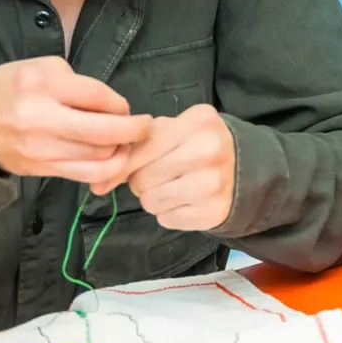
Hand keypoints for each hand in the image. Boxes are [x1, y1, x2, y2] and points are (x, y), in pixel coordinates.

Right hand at [0, 56, 150, 185]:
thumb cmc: (8, 89)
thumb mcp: (41, 68)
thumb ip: (79, 83)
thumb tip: (114, 107)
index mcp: (41, 86)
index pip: (99, 97)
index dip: (122, 104)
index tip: (127, 107)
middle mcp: (41, 120)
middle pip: (104, 132)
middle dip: (134, 130)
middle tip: (145, 127)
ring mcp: (42, 150)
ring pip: (100, 157)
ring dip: (121, 150)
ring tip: (126, 142)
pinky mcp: (43, 170)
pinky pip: (87, 175)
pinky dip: (108, 168)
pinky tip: (112, 158)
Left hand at [96, 104, 236, 231]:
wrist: (243, 170)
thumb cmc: (198, 146)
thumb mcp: (173, 131)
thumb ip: (136, 147)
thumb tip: (98, 183)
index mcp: (197, 123)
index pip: (140, 149)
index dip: (123, 164)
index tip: (115, 174)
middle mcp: (208, 151)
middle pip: (142, 178)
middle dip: (142, 181)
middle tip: (158, 176)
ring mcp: (213, 183)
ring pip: (151, 201)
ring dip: (154, 198)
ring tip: (172, 188)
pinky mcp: (214, 212)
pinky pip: (167, 219)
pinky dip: (169, 212)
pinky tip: (185, 201)